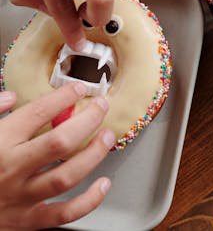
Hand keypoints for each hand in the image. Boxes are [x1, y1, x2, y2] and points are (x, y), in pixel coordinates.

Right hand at [0, 84, 114, 228]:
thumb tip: (11, 96)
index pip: (36, 113)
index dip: (63, 97)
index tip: (79, 89)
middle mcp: (11, 169)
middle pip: (60, 142)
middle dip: (87, 121)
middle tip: (101, 107)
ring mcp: (20, 196)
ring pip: (67, 176)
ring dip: (93, 155)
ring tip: (107, 137)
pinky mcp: (26, 220)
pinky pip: (65, 213)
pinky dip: (89, 200)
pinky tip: (103, 183)